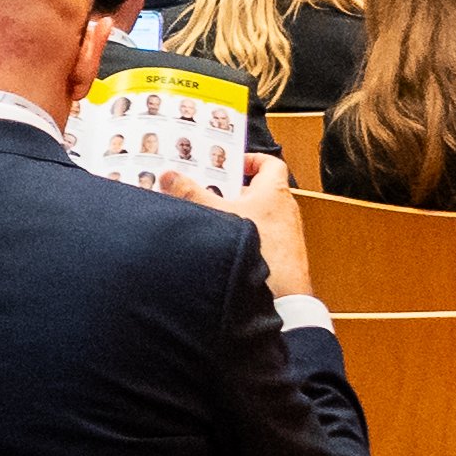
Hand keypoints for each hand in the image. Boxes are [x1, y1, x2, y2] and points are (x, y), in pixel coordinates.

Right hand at [180, 150, 312, 298]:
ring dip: (233, 215)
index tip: (228, 164)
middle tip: (205, 190)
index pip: (267, 163)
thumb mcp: (215, 214)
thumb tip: (170, 177)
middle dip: (229, 190)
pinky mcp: (280, 254)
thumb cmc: (261, 250)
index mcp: (275, 191)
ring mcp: (284, 233)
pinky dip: (241, 235)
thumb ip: (191, 193)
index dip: (248, 160)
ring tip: (208, 217)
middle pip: (255, 189)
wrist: (280, 295)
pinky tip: (220, 244)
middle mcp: (284, 210)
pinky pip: (258, 236)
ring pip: (255, 215)